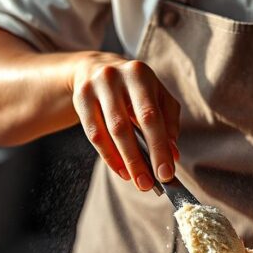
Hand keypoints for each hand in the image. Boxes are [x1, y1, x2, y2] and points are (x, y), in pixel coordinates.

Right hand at [70, 53, 179, 190]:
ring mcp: (94, 88)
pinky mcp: (80, 99)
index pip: (151, 116)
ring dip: (124, 161)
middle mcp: (114, 77)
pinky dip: (109, 156)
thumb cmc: (136, 87)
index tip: (166, 173)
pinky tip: (121, 170)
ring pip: (108, 132)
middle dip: (139, 159)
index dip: (159, 147)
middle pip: (125, 126)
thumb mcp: (157, 95)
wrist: (96, 68)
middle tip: (148, 184)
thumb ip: (168, 122)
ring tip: (137, 181)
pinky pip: (93, 134)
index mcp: (139, 74)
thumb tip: (172, 153)